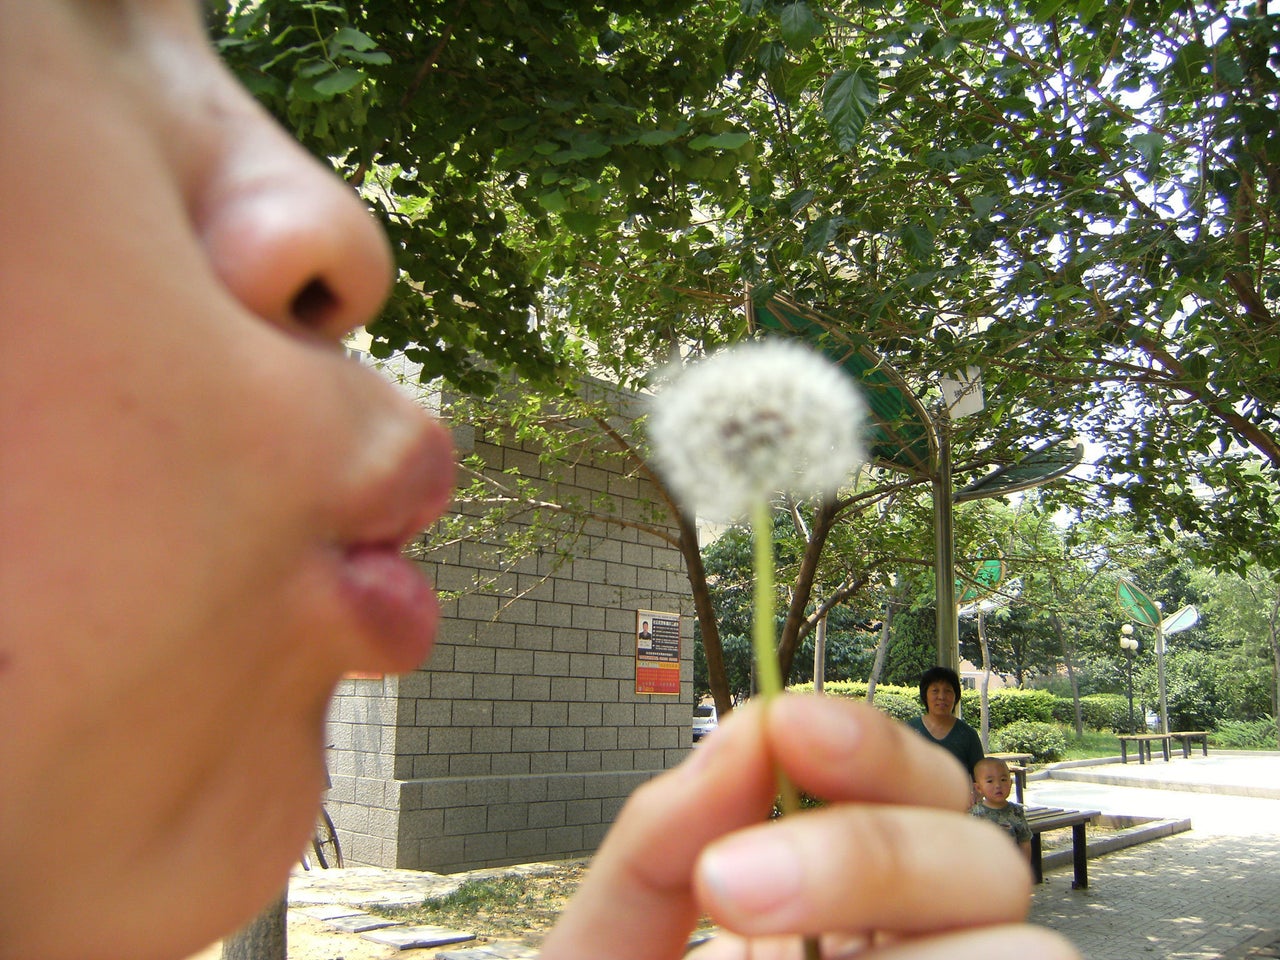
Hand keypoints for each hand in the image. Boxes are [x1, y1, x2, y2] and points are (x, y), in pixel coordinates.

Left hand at [540, 694, 1076, 959]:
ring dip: (921, 946)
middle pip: (983, 851)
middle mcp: (909, 951)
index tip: (791, 726)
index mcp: (829, 909)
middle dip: (870, 849)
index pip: (906, 787)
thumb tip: (745, 728)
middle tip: (738, 886)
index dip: (870, 743)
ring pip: (1031, 944)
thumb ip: (656, 845)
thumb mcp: (608, 945)